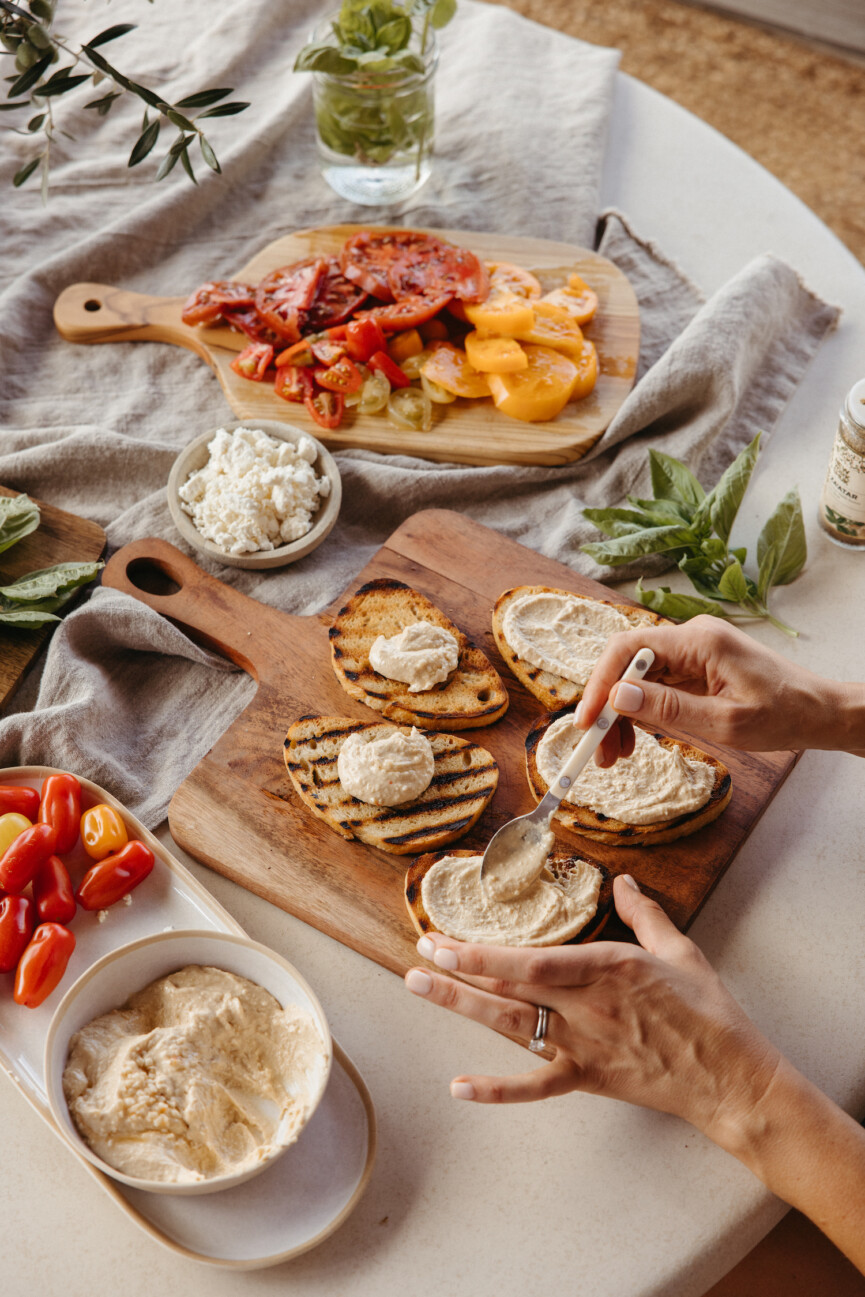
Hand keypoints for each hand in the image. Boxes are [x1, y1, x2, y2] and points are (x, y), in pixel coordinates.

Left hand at [405, 875, 779, 1142]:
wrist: (731, 1077)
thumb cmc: (709, 1011)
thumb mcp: (680, 950)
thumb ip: (644, 914)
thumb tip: (623, 881)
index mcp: (609, 968)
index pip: (534, 961)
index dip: (484, 953)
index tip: (446, 940)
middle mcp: (587, 1007)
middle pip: (510, 988)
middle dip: (458, 971)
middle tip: (416, 956)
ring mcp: (583, 1046)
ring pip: (511, 1026)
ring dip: (462, 1006)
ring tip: (419, 988)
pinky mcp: (588, 1079)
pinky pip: (536, 1087)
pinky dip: (496, 1089)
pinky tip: (459, 1085)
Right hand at [576, 615, 864, 764]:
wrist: (820, 712)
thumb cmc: (784, 715)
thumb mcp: (725, 722)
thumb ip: (668, 709)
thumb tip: (617, 696)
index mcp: (700, 641)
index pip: (628, 648)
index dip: (601, 683)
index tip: (587, 721)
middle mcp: (692, 637)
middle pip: (628, 663)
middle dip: (608, 706)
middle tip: (600, 751)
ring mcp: (694, 650)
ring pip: (638, 676)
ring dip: (622, 713)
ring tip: (616, 754)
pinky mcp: (697, 666)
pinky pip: (656, 684)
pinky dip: (642, 711)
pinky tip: (636, 738)